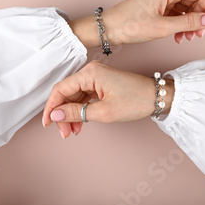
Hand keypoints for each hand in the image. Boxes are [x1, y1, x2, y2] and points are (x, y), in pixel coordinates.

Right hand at [42, 61, 174, 138]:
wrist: (157, 97)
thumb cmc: (135, 101)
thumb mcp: (104, 111)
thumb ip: (77, 113)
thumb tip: (55, 115)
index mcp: (90, 73)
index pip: (60, 89)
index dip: (51, 107)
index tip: (48, 124)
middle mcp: (90, 71)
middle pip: (66, 93)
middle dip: (62, 114)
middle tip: (64, 133)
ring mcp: (96, 76)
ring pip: (74, 96)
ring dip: (71, 114)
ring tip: (73, 131)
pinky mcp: (101, 83)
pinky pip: (84, 96)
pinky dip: (81, 110)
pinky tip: (80, 124)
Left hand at [68, 0, 204, 47]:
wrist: (108, 29)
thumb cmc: (129, 25)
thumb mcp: (163, 27)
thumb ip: (189, 23)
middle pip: (194, 0)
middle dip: (200, 18)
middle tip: (198, 35)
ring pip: (186, 7)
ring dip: (190, 23)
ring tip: (187, 38)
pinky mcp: (157, 4)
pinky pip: (176, 11)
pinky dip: (180, 24)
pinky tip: (178, 37)